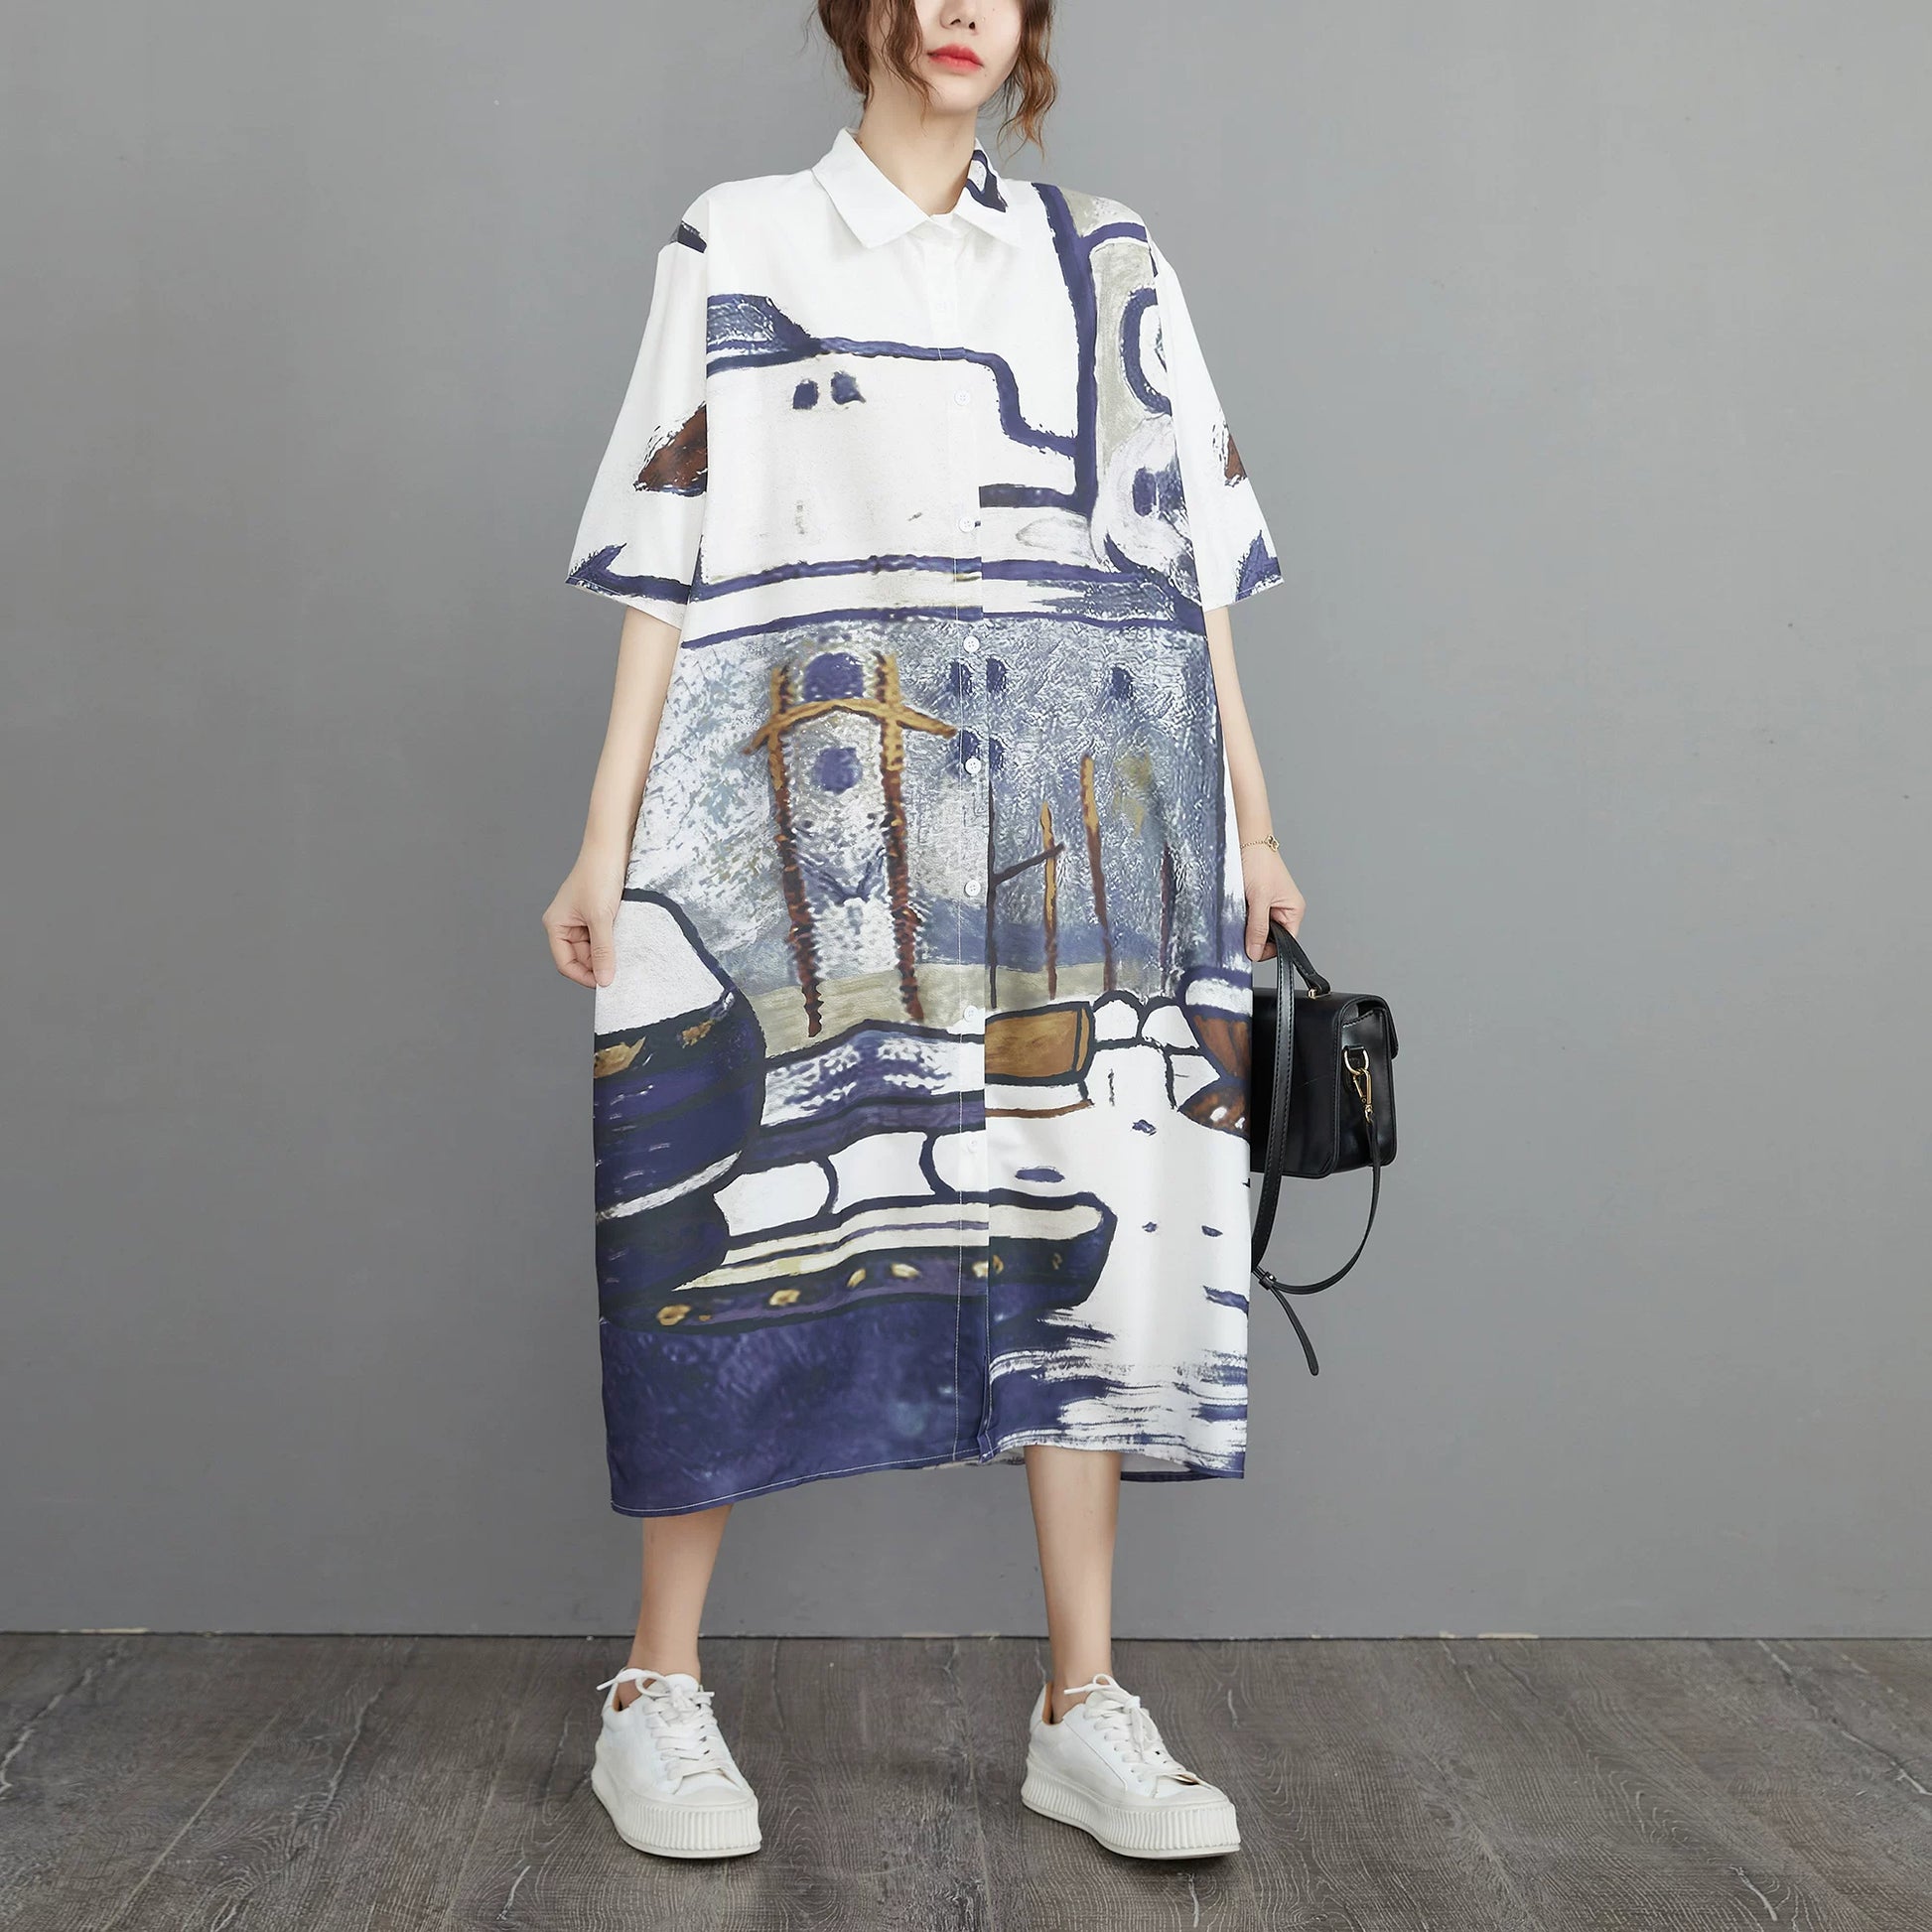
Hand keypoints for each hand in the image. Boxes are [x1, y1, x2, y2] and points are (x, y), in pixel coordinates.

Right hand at [542, 848, 624, 987]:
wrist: (613, 847)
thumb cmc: (599, 876)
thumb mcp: (601, 918)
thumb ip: (602, 950)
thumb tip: (605, 981)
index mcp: (556, 925)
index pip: (566, 964)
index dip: (585, 976)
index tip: (607, 984)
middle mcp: (565, 924)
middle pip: (581, 959)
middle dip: (599, 963)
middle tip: (621, 967)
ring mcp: (582, 920)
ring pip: (595, 948)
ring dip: (609, 951)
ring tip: (624, 947)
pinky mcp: (597, 914)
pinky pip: (604, 936)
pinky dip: (614, 940)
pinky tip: (626, 938)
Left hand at [1241, 842, 1305, 960]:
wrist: (1245, 840)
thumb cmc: (1259, 861)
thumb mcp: (1259, 898)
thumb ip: (1258, 927)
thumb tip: (1255, 952)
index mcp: (1293, 911)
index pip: (1285, 943)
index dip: (1268, 950)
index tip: (1251, 949)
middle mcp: (1283, 910)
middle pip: (1270, 938)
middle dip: (1255, 937)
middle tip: (1242, 927)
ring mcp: (1269, 906)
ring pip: (1257, 928)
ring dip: (1247, 926)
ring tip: (1241, 911)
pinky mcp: (1255, 901)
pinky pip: (1249, 918)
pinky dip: (1242, 917)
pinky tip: (1237, 908)